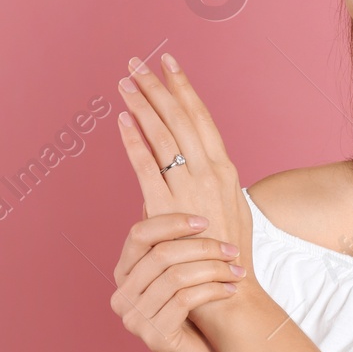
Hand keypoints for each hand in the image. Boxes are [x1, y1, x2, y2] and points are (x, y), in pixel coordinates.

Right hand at [109, 209, 241, 351]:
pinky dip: (213, 290)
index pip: (139, 234)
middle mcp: (122, 295)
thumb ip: (176, 240)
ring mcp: (134, 318)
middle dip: (201, 247)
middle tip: (231, 249)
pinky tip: (231, 289)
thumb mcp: (186, 272)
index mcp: (124, 274)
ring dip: (213, 269)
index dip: (172, 222)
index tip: (205, 220)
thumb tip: (182, 191)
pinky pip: (185, 299)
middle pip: (160, 254)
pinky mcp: (153, 335)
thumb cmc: (198, 311)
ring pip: (175, 276)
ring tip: (237, 270)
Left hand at [115, 51, 254, 329]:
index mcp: (226, 169)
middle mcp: (211, 171)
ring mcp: (190, 188)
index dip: (184, 89)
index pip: (202, 118)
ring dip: (143, 105)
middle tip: (139, 62)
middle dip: (159, 86)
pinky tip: (122, 120)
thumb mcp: (231, 208)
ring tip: (126, 82)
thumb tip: (187, 169)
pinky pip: (146, 165)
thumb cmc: (228, 254)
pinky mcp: (168, 206)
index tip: (170, 66)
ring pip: (163, 134)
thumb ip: (209, 185)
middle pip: (181, 117)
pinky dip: (133, 140)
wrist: (228, 289)